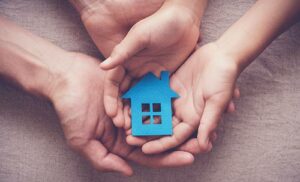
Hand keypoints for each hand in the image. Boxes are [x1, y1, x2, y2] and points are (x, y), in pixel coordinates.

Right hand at [47, 53, 195, 175]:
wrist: (65, 77)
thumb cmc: (70, 109)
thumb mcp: (81, 140)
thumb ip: (103, 159)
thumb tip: (128, 172)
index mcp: (119, 142)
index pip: (148, 154)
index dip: (169, 157)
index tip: (190, 157)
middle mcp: (129, 127)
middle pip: (159, 137)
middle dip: (180, 141)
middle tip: (204, 141)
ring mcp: (133, 107)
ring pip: (160, 117)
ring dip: (178, 120)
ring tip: (200, 122)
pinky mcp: (134, 90)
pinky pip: (153, 96)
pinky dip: (167, 100)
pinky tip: (185, 101)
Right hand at [76, 0, 203, 126]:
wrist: (184, 20)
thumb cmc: (159, 24)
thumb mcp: (139, 36)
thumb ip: (122, 53)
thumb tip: (102, 67)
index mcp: (125, 60)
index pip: (113, 83)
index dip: (111, 98)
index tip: (111, 113)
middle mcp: (134, 70)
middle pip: (125, 94)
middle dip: (122, 110)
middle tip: (123, 126)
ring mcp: (149, 76)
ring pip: (139, 98)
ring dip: (136, 112)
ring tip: (136, 128)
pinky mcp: (163, 79)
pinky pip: (156, 96)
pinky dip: (153, 107)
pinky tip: (154, 120)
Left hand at [126, 43, 240, 153]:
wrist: (221, 55)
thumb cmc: (224, 78)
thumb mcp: (217, 101)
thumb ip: (209, 122)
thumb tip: (203, 146)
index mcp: (194, 119)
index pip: (175, 137)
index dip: (160, 144)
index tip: (144, 149)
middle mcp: (182, 111)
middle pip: (162, 127)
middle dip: (146, 134)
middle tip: (128, 138)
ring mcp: (174, 99)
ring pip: (155, 112)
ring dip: (142, 118)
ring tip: (125, 122)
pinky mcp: (169, 86)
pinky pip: (154, 94)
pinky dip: (143, 99)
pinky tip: (130, 101)